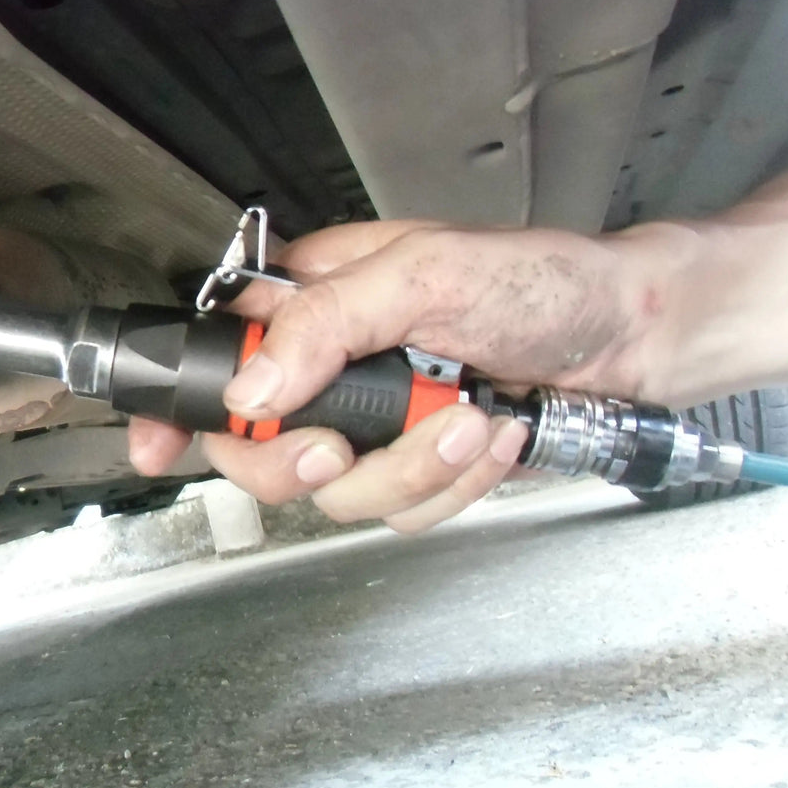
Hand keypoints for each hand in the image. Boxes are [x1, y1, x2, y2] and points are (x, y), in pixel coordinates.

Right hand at [129, 219, 650, 531]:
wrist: (631, 338)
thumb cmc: (539, 281)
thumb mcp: (427, 273)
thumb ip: (328, 322)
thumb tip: (255, 385)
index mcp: (315, 304)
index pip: (219, 356)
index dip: (179, 406)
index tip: (156, 444)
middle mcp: (334, 369)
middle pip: (260, 449)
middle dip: (305, 460)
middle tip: (341, 443)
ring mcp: (376, 425)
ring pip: (336, 495)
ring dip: (407, 470)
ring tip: (466, 423)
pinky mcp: (419, 468)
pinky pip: (399, 514)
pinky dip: (449, 488)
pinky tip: (486, 440)